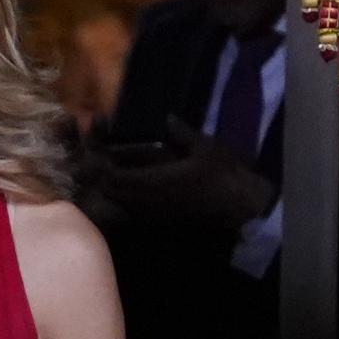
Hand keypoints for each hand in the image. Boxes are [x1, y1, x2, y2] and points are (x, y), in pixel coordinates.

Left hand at [95, 116, 273, 230]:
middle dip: (104, 178)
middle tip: (104, 161)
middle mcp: (147, 201)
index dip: (102, 168)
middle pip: (111, 193)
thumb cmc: (223, 175)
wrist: (239, 208)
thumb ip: (183, 134)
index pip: (114, 178)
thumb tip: (168, 118)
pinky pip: (134, 211)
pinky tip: (134, 187)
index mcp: (154, 182)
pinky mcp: (160, 220)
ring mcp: (153, 213)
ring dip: (115, 189)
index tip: (100, 154)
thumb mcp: (205, 148)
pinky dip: (127, 199)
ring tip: (116, 172)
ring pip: (121, 203)